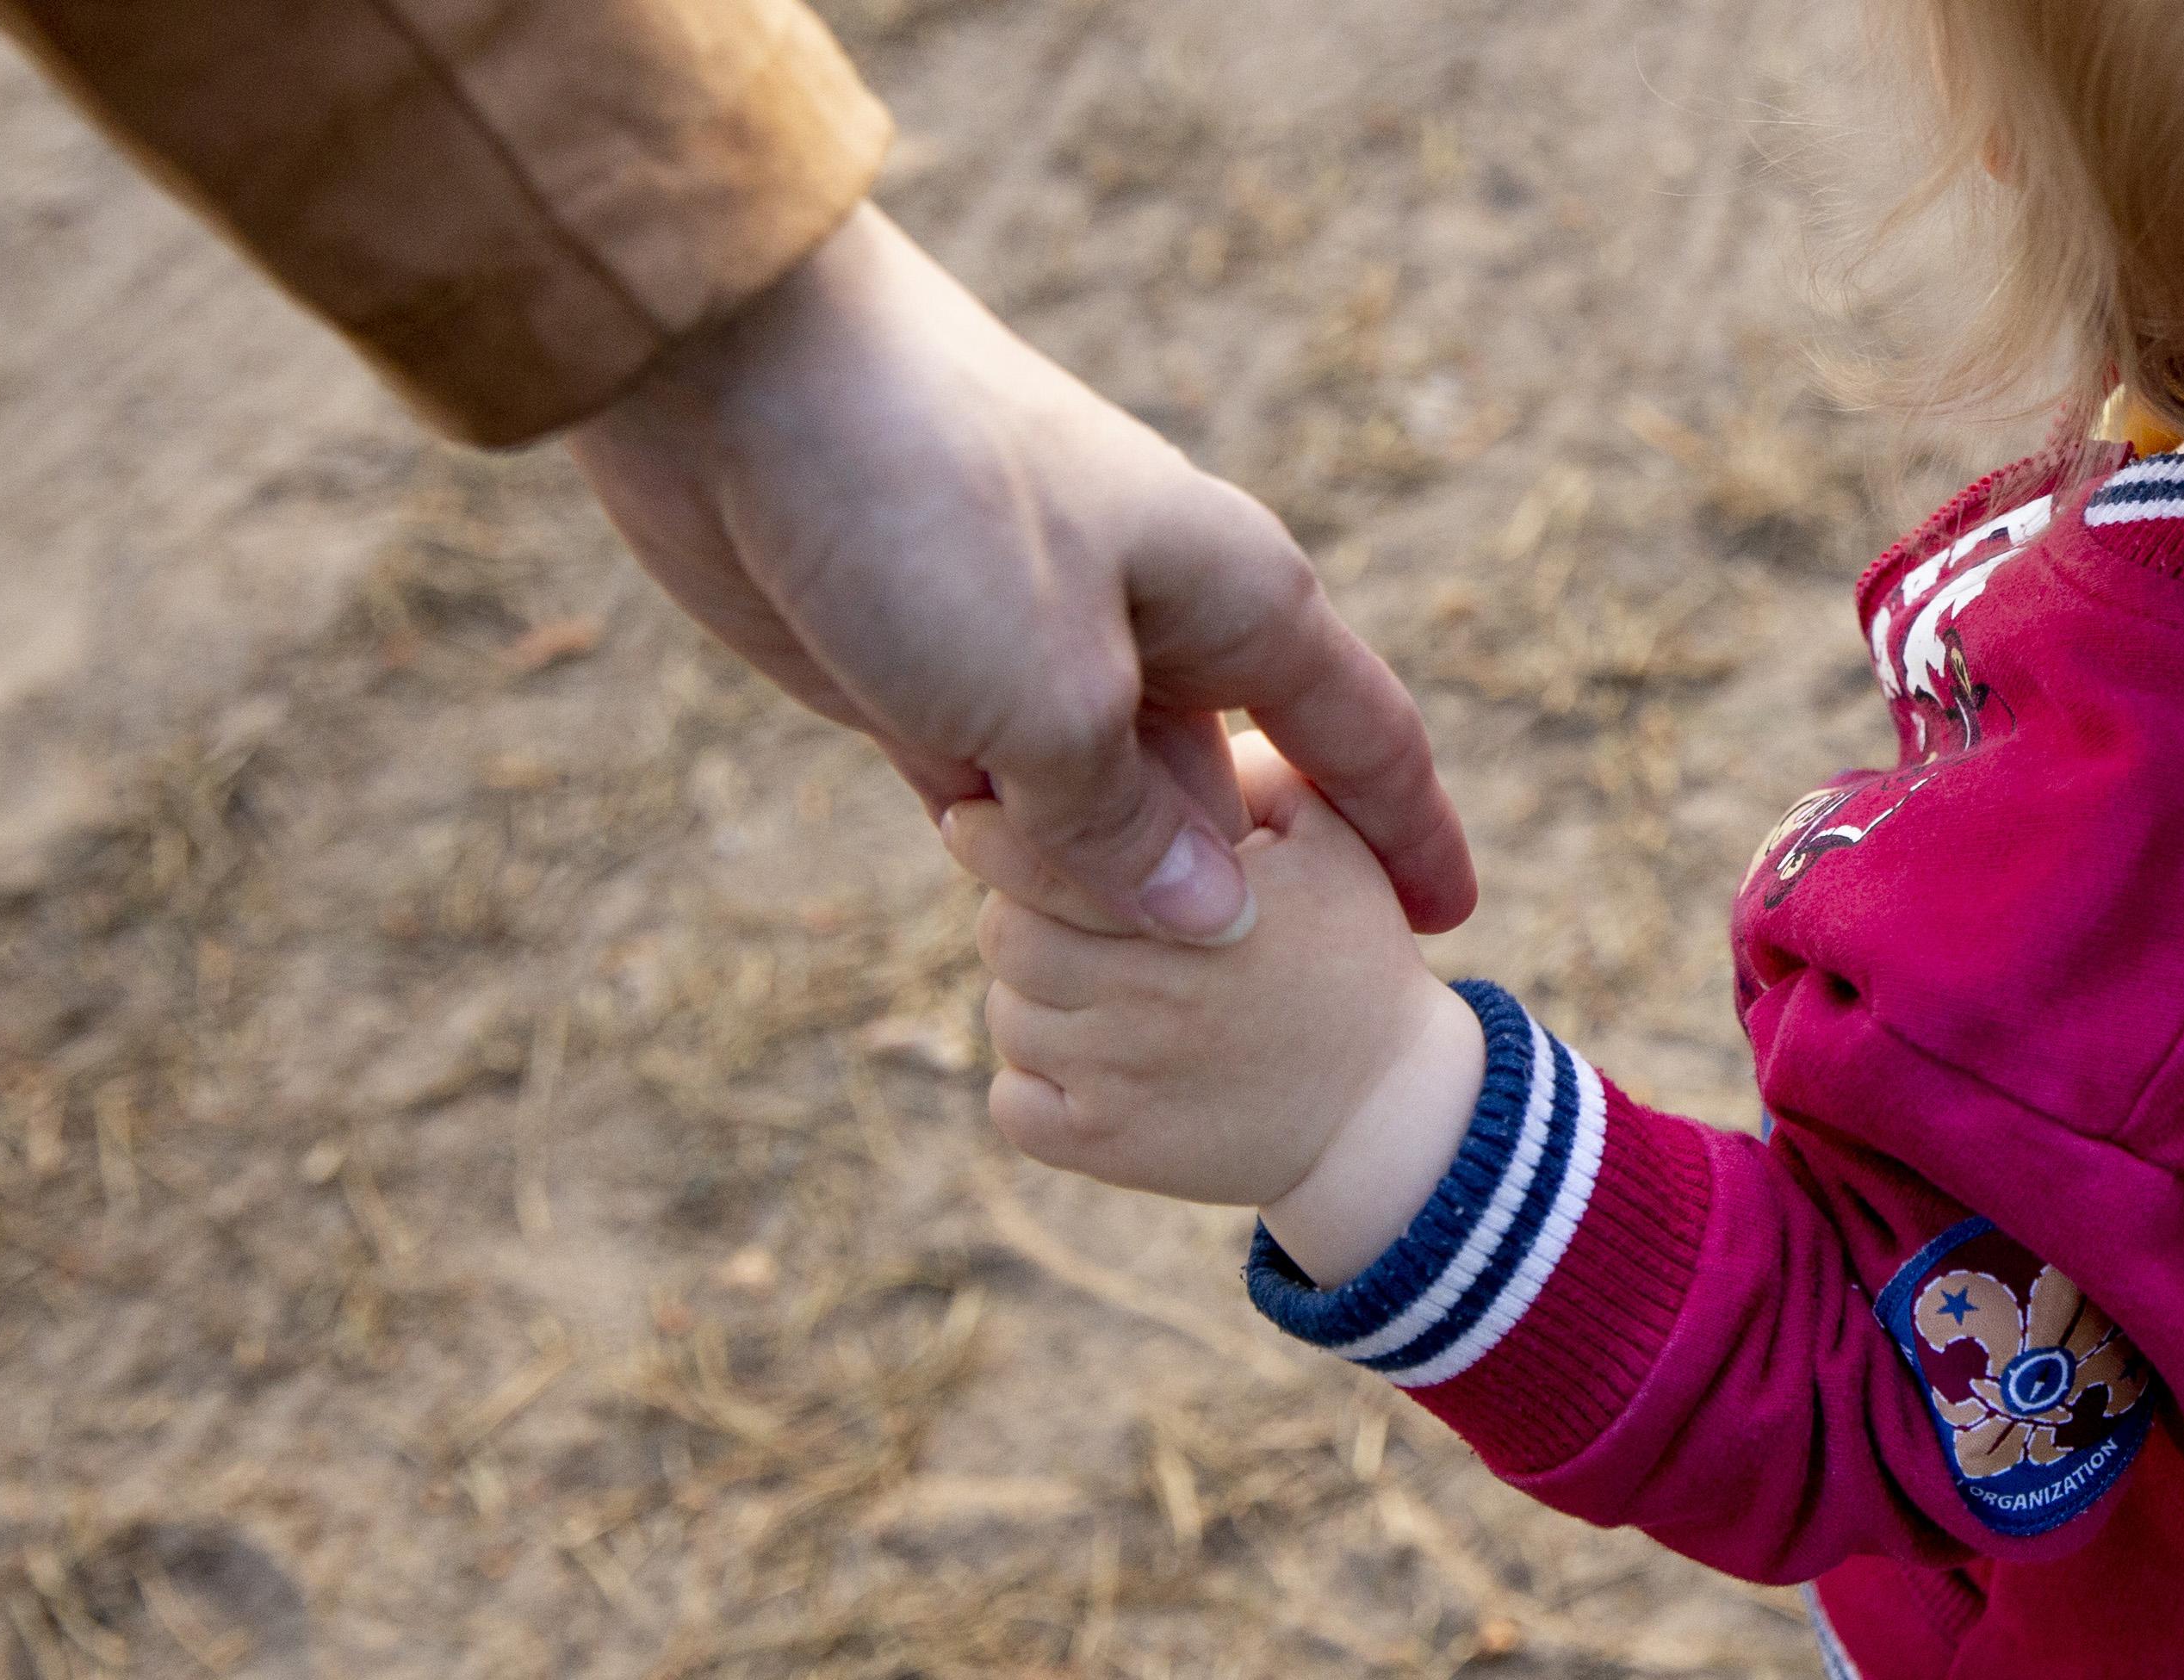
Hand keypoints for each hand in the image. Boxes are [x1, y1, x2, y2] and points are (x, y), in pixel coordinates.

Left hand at [566, 203, 1473, 943]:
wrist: (737, 381)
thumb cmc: (931, 508)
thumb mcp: (1051, 697)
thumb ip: (1127, 827)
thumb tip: (1211, 922)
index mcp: (1233, 596)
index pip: (1359, 737)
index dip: (1411, 838)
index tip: (1445, 935)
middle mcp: (1154, 624)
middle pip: (1222, 796)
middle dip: (1227, 900)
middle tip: (1228, 1025)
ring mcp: (1039, 651)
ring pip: (1101, 807)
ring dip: (1100, 890)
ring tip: (1114, 1004)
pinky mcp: (930, 677)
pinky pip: (1005, 799)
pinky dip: (1010, 860)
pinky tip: (1007, 926)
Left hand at [961, 735, 1484, 1285]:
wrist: (1386, 1110)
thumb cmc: (1352, 954)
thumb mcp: (1326, 834)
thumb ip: (1246, 767)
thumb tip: (1146, 730)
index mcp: (1191, 905)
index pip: (1038, 859)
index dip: (995, 832)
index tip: (980, 812)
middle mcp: (1144, 994)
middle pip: (1004, 935)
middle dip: (1023, 913)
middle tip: (1063, 911)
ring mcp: (1119, 1078)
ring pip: (1007, 1016)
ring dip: (1034, 996)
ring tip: (1099, 987)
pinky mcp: (1107, 1150)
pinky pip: (1012, 1104)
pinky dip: (1031, 1084)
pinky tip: (1088, 1060)